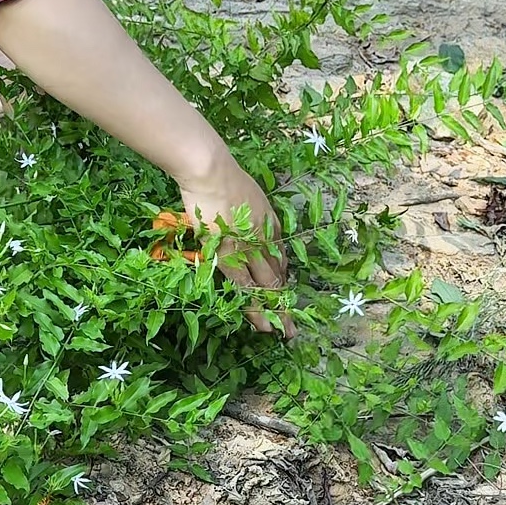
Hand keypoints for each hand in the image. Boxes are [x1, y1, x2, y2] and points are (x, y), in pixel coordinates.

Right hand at [178, 162, 295, 336]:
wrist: (212, 173)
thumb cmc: (223, 178)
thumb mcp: (248, 195)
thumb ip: (253, 213)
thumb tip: (250, 228)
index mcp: (270, 223)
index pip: (280, 256)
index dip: (282, 276)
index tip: (283, 291)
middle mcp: (266, 239)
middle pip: (278, 275)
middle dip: (286, 301)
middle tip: (293, 325)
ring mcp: (250, 249)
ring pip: (267, 286)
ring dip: (275, 310)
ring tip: (282, 332)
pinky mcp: (231, 255)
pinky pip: (246, 287)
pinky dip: (254, 305)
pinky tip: (261, 320)